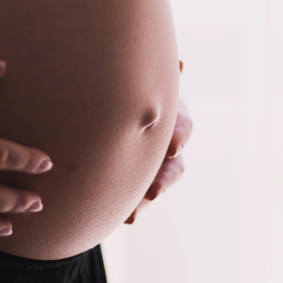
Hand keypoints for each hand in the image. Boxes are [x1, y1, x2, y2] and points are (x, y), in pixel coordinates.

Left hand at [125, 68, 191, 225]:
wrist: (100, 119)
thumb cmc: (124, 87)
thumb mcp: (135, 81)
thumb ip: (150, 78)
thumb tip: (181, 65)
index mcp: (170, 114)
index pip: (182, 125)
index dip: (179, 135)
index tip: (172, 146)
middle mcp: (167, 142)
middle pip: (175, 163)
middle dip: (165, 177)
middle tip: (154, 190)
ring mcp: (154, 165)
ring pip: (158, 185)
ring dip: (147, 199)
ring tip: (134, 214)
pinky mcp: (139, 183)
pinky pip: (139, 200)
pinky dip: (134, 209)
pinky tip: (126, 218)